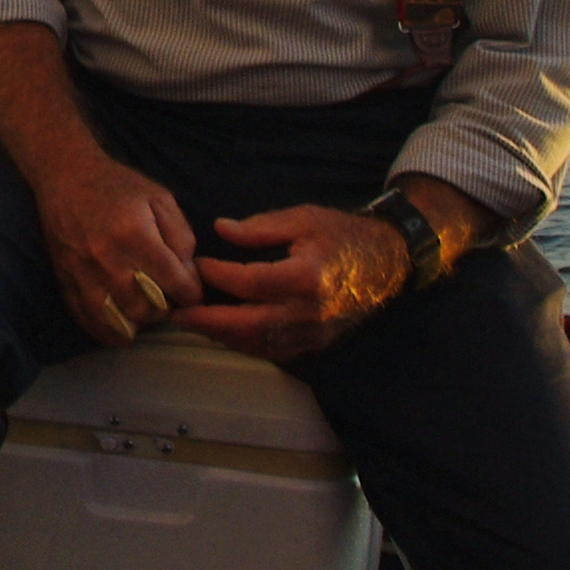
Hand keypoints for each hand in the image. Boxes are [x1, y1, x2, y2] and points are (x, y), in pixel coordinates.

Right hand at [34, 146, 200, 347]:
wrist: (65, 176)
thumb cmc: (117, 186)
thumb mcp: (160, 198)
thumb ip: (181, 235)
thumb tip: (188, 274)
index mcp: (134, 234)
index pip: (173, 282)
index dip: (191, 293)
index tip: (192, 292)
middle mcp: (107, 258)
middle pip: (145, 307)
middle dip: (164, 309)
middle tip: (167, 300)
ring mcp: (82, 272)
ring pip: (116, 319)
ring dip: (137, 322)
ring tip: (145, 312)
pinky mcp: (65, 279)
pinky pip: (86, 318)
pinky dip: (106, 330)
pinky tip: (120, 326)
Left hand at [183, 204, 405, 359]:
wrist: (390, 261)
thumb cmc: (345, 235)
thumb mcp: (303, 218)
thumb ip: (260, 228)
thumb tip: (221, 229)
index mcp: (306, 276)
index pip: (249, 282)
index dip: (218, 276)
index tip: (197, 266)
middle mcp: (310, 311)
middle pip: (248, 325)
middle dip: (209, 322)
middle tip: (179, 314)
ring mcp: (315, 332)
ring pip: (260, 343)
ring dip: (224, 336)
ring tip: (196, 323)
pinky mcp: (318, 343)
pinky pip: (276, 351)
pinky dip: (247, 345)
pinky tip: (227, 334)